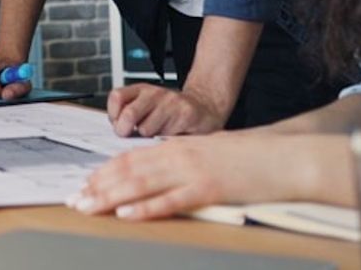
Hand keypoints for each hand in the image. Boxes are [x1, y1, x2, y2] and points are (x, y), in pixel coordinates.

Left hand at [69, 133, 289, 219]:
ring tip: (88, 207)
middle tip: (74, 200)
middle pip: (127, 171)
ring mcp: (192, 171)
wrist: (287, 156)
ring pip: (140, 184)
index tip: (84, 185)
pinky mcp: (208, 189)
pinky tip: (126, 214)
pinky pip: (170, 200)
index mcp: (177, 146)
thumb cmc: (251, 158)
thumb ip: (183, 161)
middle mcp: (178, 155)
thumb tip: (161, 172)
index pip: (130, 159)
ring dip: (110, 197)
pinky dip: (145, 208)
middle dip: (97, 187)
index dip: (104, 173)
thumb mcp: (209, 153)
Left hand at [107, 84, 227, 136]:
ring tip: (158, 133)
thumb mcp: (147, 107)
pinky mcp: (186, 114)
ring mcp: (171, 102)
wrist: (204, 106)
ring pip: (147, 129)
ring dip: (149, 138)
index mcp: (141, 90)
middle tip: (130, 136)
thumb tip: (114, 130)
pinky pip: (167, 135)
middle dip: (125, 131)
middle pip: (129, 114)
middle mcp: (155, 93)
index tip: (117, 123)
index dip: (113, 114)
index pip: (116, 97)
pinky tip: (172, 135)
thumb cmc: (171, 111)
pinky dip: (166, 141)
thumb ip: (129, 115)